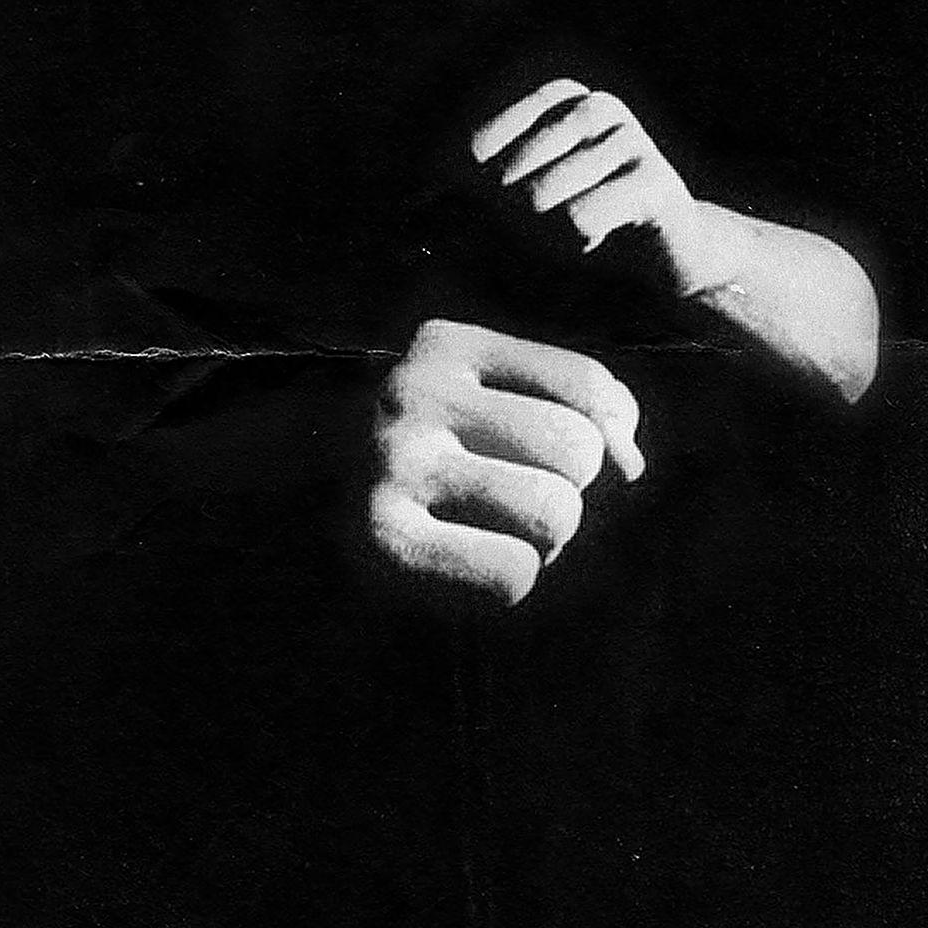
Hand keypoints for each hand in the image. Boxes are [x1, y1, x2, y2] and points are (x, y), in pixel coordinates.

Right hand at [365, 317, 645, 605]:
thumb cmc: (432, 463)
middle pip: (576, 450)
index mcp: (446, 343)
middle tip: (515, 503)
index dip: (609, 437)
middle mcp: (415, 390)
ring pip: (554, 512)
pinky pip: (515, 572)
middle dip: (569, 491)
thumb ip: (576, 412)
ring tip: (492, 532)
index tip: (571, 461)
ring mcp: (394, 462)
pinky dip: (512, 583)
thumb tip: (630, 465)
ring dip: (544, 541)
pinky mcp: (382, 539)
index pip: (587, 387)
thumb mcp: (493, 409)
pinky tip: (467, 566)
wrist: (296, 518)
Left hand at [469, 78, 729, 293]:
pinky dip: (580, 244)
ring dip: (547, 236)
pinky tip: (604, 237)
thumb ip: (474, 194)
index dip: (467, 190)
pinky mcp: (652, 180)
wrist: (670, 249)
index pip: (477, 144)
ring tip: (576, 231)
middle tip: (543, 230)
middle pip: (506, 175)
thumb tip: (410, 210)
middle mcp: (594, 106)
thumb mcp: (526, 197)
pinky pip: (579, 221)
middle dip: (511, 219)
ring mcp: (628, 138)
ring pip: (540, 200)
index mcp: (558, 98)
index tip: (488, 216)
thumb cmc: (587, 217)